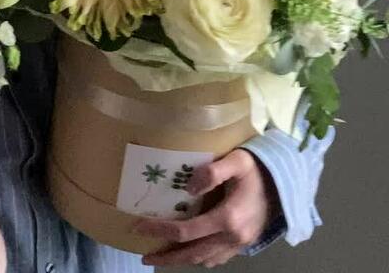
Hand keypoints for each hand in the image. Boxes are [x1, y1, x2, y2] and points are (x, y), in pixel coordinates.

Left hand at [132, 149, 280, 267]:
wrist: (284, 182)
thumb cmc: (256, 168)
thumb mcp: (235, 161)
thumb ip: (212, 172)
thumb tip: (188, 188)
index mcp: (227, 218)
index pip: (185, 231)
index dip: (160, 231)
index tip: (138, 226)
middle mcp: (233, 237)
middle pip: (193, 254)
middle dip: (167, 257)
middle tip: (145, 256)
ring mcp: (239, 244)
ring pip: (205, 259)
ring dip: (182, 260)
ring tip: (162, 254)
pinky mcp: (243, 244)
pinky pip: (217, 258)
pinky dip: (199, 258)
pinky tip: (188, 251)